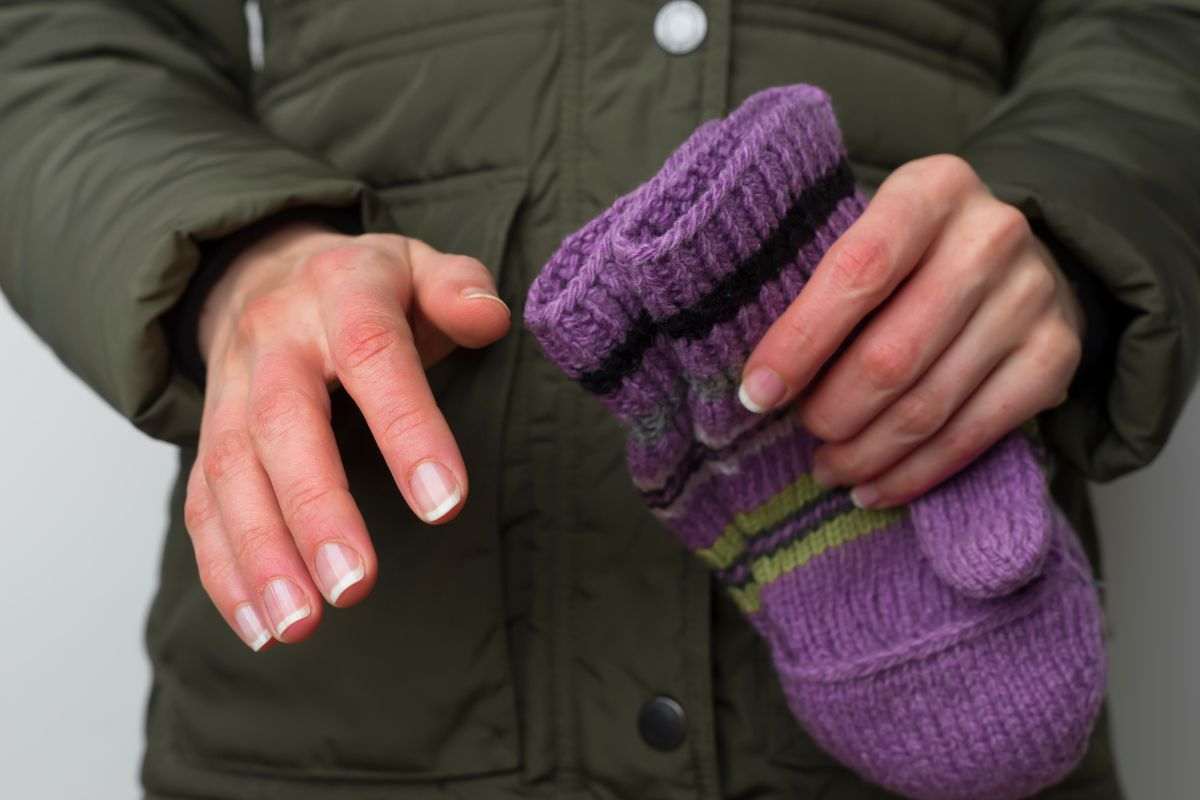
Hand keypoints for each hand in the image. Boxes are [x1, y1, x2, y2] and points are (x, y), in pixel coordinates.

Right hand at [184, 222, 510, 649]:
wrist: (264, 268)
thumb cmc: (369, 285)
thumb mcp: (420, 263)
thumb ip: (459, 287)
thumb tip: (488, 317)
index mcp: (342, 294)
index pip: (375, 356)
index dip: (407, 429)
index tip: (444, 505)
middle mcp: (275, 341)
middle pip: (283, 424)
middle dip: (316, 511)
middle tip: (353, 588)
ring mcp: (231, 390)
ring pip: (231, 473)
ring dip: (261, 556)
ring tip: (297, 626)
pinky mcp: (208, 436)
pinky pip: (202, 503)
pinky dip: (225, 569)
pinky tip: (259, 628)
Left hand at [738, 154, 1084, 509]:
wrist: (1019, 263)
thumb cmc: (913, 256)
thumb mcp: (871, 235)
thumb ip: (823, 287)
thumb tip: (760, 382)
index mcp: (933, 189)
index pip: (858, 270)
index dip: (800, 342)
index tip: (757, 393)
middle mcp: (992, 236)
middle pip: (892, 354)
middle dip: (831, 410)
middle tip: (802, 430)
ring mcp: (1032, 297)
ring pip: (927, 406)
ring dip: (865, 452)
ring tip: (827, 468)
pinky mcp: (1056, 356)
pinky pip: (972, 436)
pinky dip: (914, 474)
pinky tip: (874, 488)